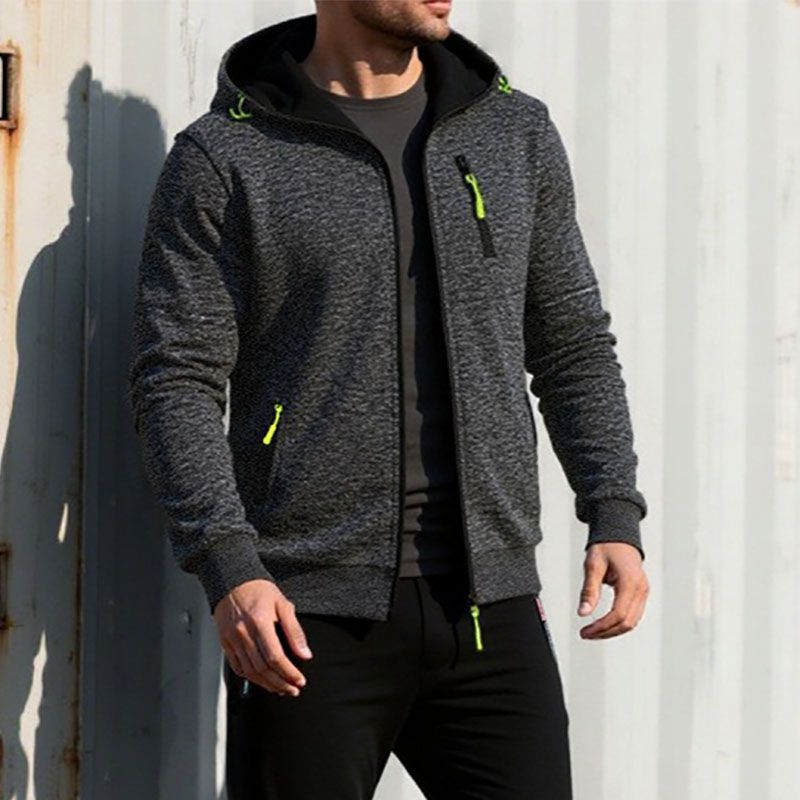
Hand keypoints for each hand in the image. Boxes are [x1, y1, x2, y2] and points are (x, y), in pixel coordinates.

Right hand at [214, 578, 312, 695]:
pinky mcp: (225, 643)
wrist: (233, 582)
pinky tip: (262, 681)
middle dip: (280, 683)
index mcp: (260, 622)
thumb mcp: (283, 604)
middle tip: (293, 689)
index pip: (276, 657)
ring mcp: (232, 640)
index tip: (300, 680)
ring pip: (250, 672)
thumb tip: (305, 654)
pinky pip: (237, 667)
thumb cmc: (258, 591)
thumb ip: (294, 631)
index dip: (289, 672)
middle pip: (262, 668)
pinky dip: (251, 678)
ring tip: (281, 688)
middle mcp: (244, 634)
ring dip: (267, 684)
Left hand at [577, 542, 648, 638]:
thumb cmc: (606, 547)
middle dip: (606, 632)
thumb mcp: (593, 565)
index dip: (601, 627)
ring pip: (631, 622)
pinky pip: (632, 615)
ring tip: (593, 632)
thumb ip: (589, 590)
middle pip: (626, 623)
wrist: (619, 537)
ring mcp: (643, 592)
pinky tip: (604, 624)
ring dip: (612, 631)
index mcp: (630, 582)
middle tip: (586, 634)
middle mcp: (641, 589)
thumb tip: (583, 613)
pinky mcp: (640, 594)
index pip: (618, 614)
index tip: (585, 631)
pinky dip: (619, 623)